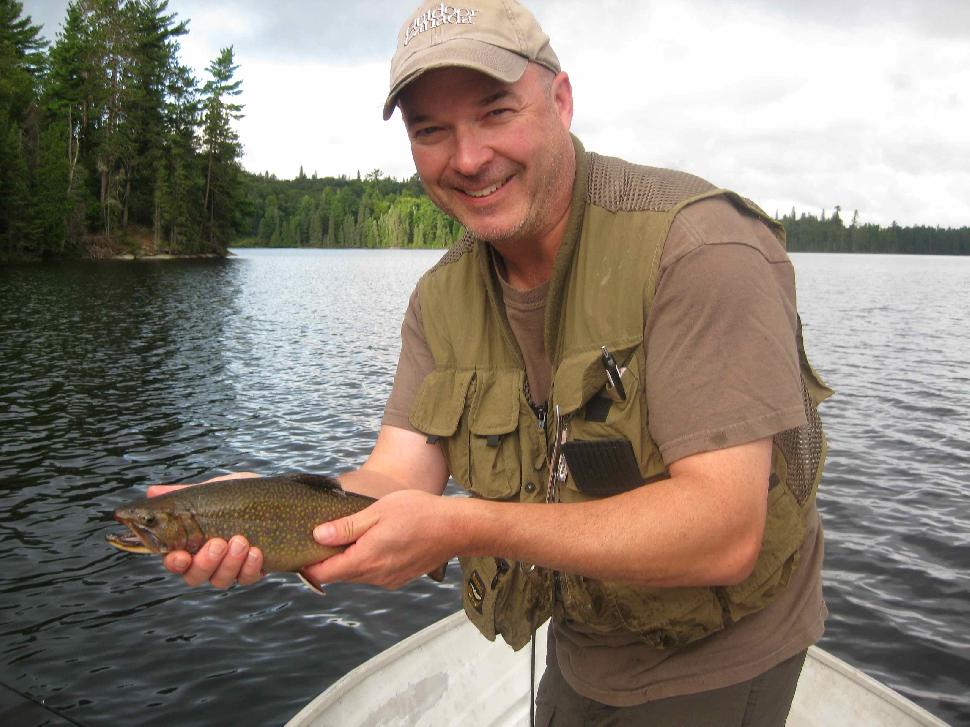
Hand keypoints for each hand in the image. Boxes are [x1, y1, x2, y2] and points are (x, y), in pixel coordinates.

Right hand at [149, 472, 264, 588]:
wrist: (277, 499)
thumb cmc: (237, 498)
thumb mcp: (212, 493)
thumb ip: (184, 495)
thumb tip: (152, 491)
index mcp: (190, 544)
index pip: (174, 561)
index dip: (174, 563)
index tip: (181, 556)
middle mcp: (206, 561)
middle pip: (194, 576)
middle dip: (205, 562)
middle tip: (218, 543)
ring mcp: (229, 569)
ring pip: (221, 580)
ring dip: (230, 563)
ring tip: (241, 541)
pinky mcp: (252, 571)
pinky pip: (248, 578)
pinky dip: (251, 567)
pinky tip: (257, 552)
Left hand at [304, 489, 456, 589]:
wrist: (456, 528)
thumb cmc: (419, 513)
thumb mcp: (377, 512)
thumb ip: (346, 527)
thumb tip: (317, 536)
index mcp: (366, 559)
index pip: (324, 573)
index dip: (308, 563)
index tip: (301, 548)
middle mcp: (375, 576)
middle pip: (339, 575)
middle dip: (328, 559)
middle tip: (324, 535)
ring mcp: (388, 580)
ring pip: (357, 574)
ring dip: (350, 559)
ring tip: (351, 534)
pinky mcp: (399, 578)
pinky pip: (373, 574)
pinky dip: (367, 561)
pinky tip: (375, 541)